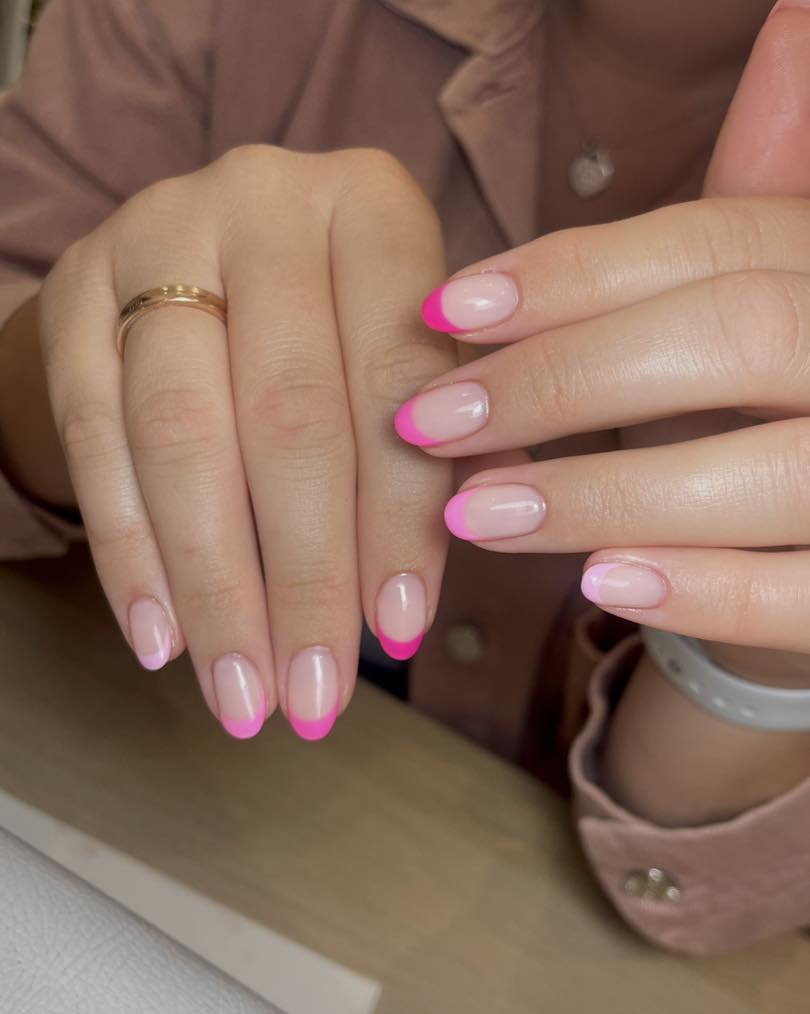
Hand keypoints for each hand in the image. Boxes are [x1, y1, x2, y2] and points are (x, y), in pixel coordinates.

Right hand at [37, 145, 453, 737]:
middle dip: (302, 575)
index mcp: (373, 205)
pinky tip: (164, 638)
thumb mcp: (413, 354)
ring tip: (242, 692)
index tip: (398, 631)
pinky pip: (95, 436)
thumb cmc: (342, 324)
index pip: (396, 375)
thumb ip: (445, 447)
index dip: (397, 514)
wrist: (206, 261)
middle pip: (286, 413)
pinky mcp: (73, 289)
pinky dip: (130, 550)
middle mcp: (263, 200)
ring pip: (182, 433)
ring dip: (215, 586)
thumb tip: (428, 586)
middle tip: (313, 694)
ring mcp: (154, 237)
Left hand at [394, 6, 809, 659]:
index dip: (573, 273)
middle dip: (564, 380)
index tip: (444, 308)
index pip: (713, 244)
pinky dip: (699, 592)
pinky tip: (598, 586)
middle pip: (732, 338)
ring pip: (761, 470)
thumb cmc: (777, 397)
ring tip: (472, 512)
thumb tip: (787, 15)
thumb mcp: (770, 286)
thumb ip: (758, 191)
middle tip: (429, 422)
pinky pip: (800, 593)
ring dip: (602, 491)